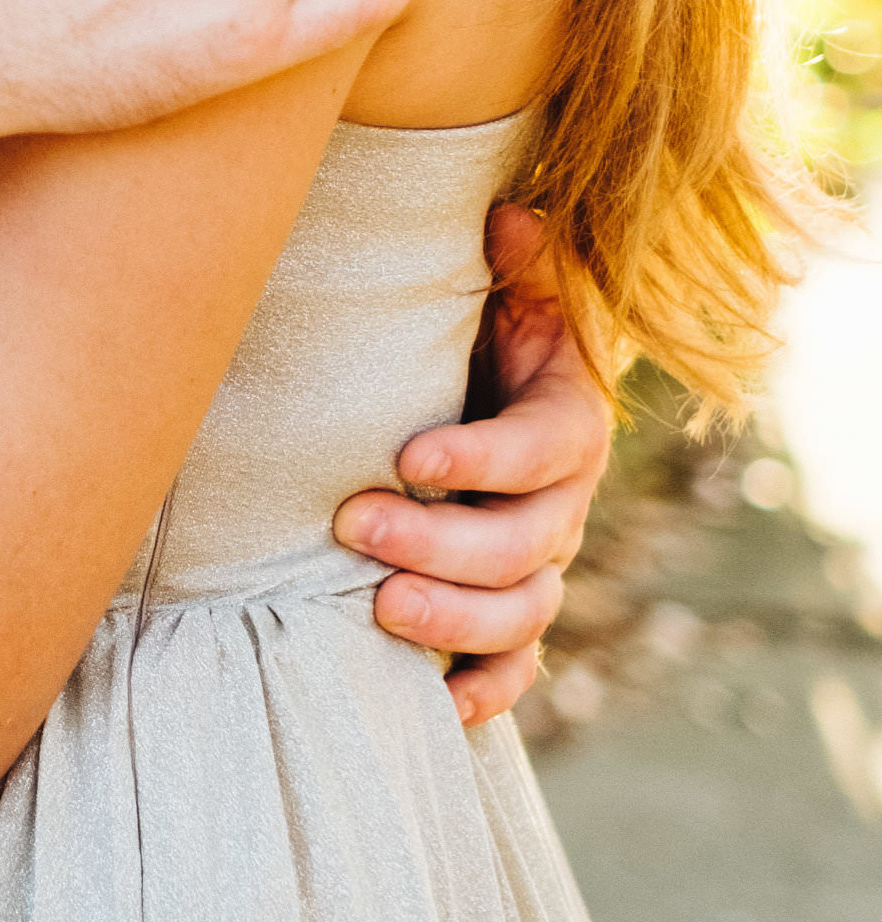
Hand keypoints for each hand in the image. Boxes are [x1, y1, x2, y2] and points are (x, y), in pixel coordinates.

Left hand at [334, 210, 606, 727]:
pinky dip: (484, 691)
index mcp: (566, 420)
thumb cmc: (478, 334)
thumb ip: (512, 263)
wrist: (482, 390)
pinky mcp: (509, 611)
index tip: (408, 457)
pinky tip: (434, 702)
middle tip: (355, 527)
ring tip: (374, 609)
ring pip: (522, 613)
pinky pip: (517, 669)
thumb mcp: (502, 290)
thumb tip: (509, 219)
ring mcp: (538, 565)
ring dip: (453, 621)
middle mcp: (562, 503)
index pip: (544, 448)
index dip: (483, 458)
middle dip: (443, 545)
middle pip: (527, 545)